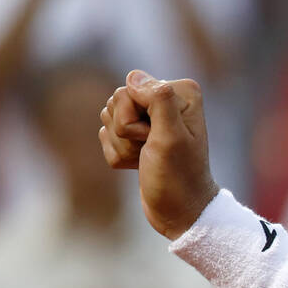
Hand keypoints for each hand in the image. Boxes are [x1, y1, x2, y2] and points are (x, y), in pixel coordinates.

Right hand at [100, 69, 218, 238]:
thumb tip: (134, 76)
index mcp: (182, 92)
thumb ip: (158, 100)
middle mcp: (166, 99)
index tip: (157, 137)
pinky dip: (118, 155)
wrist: (178, 210)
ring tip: (147, 158)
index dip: (135, 117)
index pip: (131, 88)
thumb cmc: (178, 176)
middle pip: (117, 101)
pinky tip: (139, 164)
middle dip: (127, 132)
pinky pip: (105, 135)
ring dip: (123, 146)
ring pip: (109, 118)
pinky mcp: (135, 135)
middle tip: (151, 149)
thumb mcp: (172, 137)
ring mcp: (149, 117)